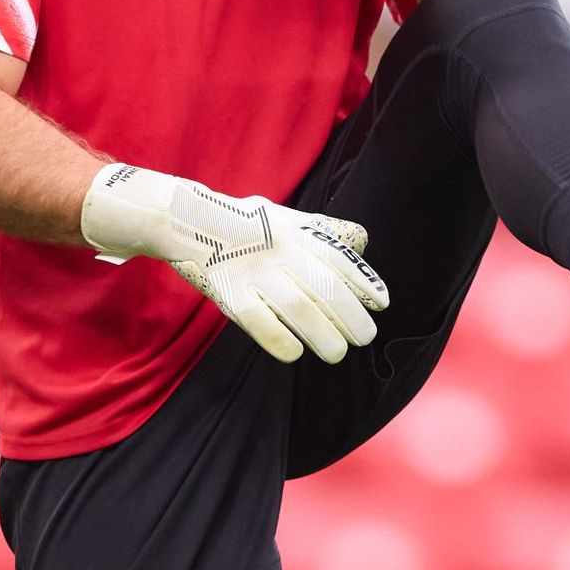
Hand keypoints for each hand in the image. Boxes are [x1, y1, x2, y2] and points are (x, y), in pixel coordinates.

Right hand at [81, 165, 387, 365]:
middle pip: (324, 288)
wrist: (188, 220)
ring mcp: (253, 272)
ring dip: (323, 334)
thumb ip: (320, 229)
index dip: (362, 283)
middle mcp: (279, 251)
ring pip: (298, 308)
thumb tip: (361, 240)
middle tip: (364, 339)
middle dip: (350, 316)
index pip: (337, 259)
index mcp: (295, 232)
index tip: (382, 304)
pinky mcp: (228, 291)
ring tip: (337, 353)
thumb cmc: (243, 222)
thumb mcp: (284, 215)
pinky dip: (280, 339)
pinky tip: (294, 354)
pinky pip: (258, 320)